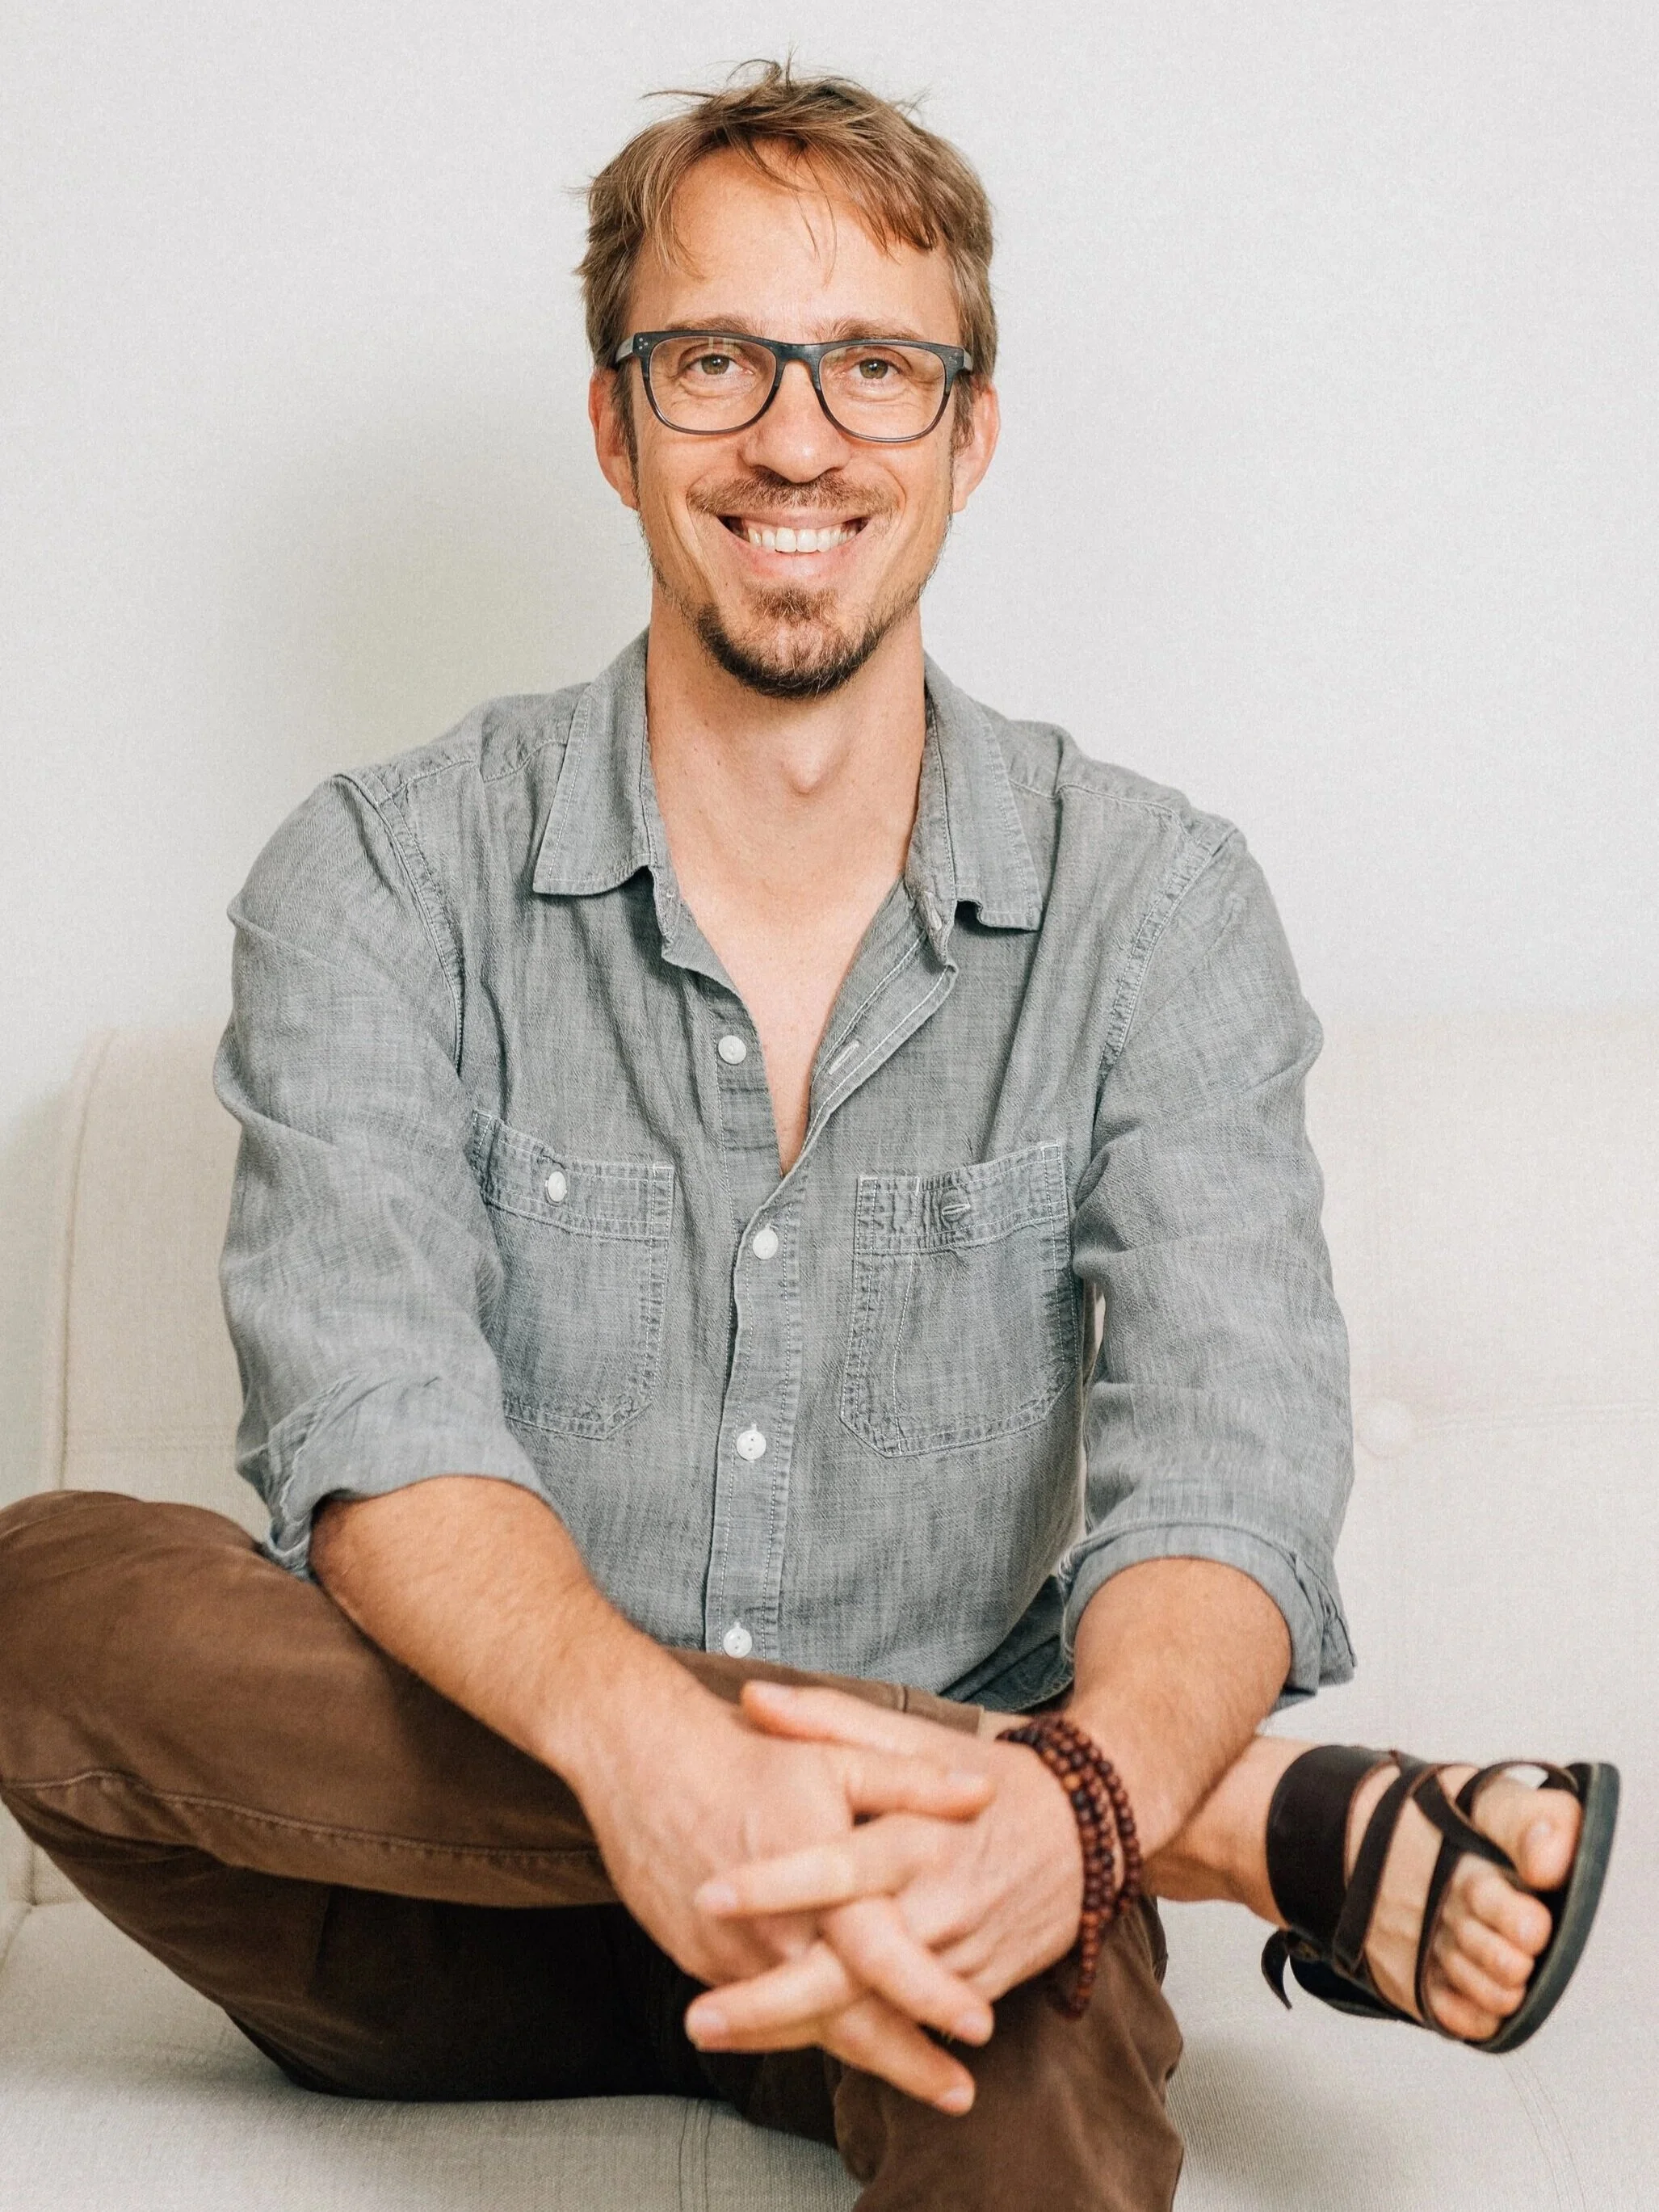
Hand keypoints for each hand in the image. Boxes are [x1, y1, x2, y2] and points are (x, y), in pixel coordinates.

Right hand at [570, 1666, 998, 2106]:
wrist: (641, 1762)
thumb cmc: (744, 1756)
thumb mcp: (837, 1755)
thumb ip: (911, 1782)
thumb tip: (981, 1793)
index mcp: (820, 1882)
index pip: (885, 1956)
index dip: (932, 1995)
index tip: (981, 2028)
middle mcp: (779, 1932)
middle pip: (849, 2017)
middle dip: (908, 2062)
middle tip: (959, 2094)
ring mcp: (735, 1955)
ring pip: (804, 2024)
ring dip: (861, 2055)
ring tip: (913, 2080)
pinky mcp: (703, 1960)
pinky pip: (760, 2012)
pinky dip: (801, 2032)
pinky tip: (835, 2040)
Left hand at [682, 1682, 1082, 2051]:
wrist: (1091, 1831)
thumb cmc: (990, 1780)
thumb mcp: (917, 1740)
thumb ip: (831, 1720)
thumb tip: (754, 1696)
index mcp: (917, 1836)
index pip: (840, 1866)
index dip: (777, 1884)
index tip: (710, 1895)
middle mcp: (937, 1904)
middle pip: (849, 1966)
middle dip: (772, 1999)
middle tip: (699, 2017)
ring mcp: (959, 1956)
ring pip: (873, 2011)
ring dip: (796, 2032)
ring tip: (718, 2038)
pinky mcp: (978, 1990)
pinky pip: (909, 2024)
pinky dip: (852, 2042)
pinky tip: (782, 2048)